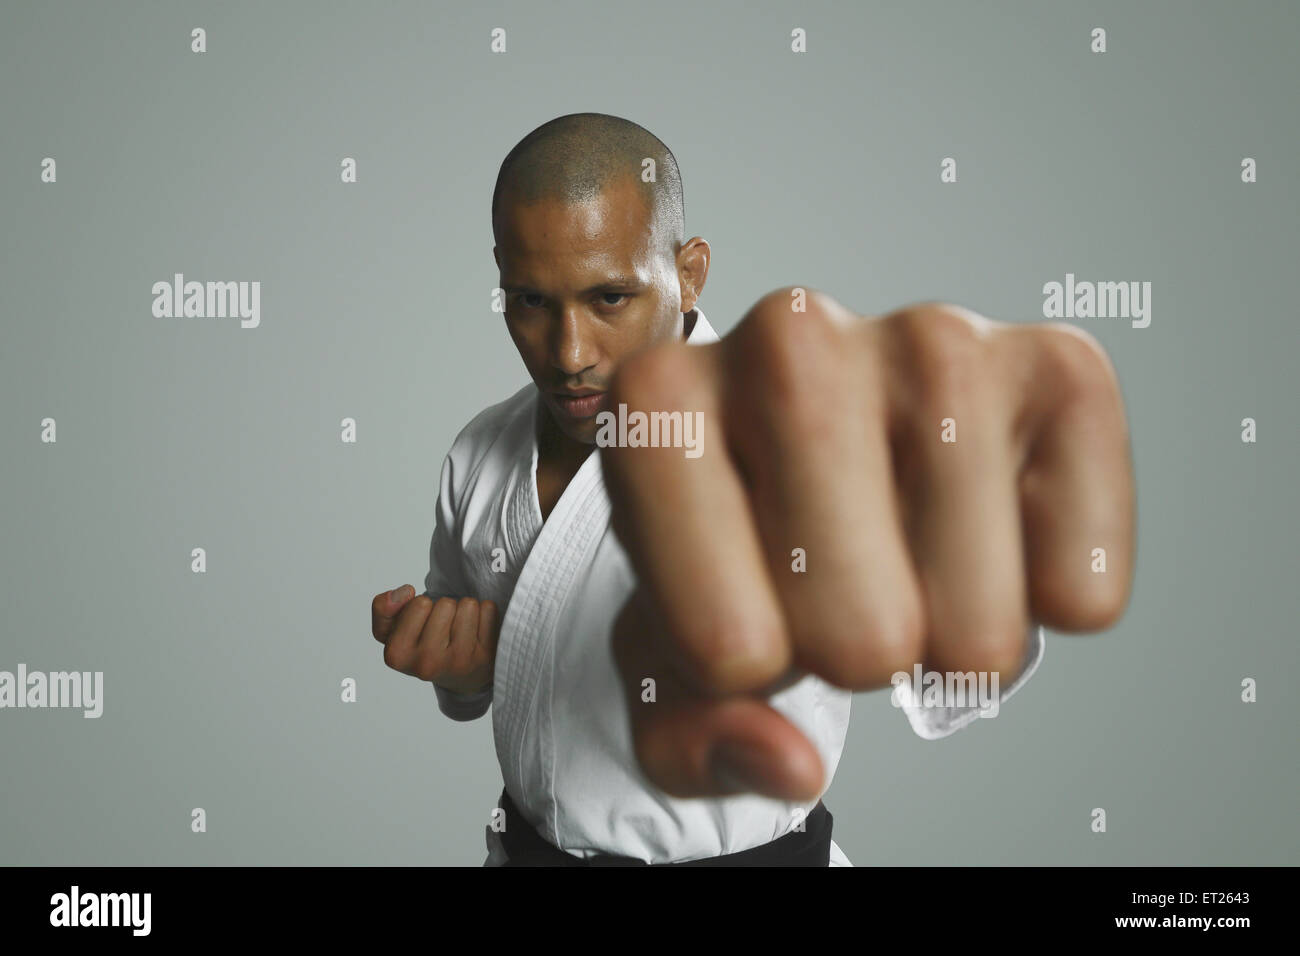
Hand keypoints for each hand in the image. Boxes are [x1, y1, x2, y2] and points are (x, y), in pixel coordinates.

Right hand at [371, 587, 499, 695]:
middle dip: (445, 607)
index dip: (421, 605)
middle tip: (443, 627)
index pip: (419, 604)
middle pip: (446, 603)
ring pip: (468, 605)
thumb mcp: (391, 630)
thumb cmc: (422, 646)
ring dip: (465, 610)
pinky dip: (484, 614)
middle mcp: (428, 663)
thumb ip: (383, 607)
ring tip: (459, 629)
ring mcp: (460, 662)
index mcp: (398, 655)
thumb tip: (406, 592)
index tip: (422, 623)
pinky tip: (476, 632)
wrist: (459, 676)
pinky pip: (489, 610)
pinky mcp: (486, 657)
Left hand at [602, 288, 1134, 801]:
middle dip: (852, 657)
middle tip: (837, 584)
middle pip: (860, 638)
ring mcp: (931, 338)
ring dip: (949, 637)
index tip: (740, 603)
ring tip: (908, 553)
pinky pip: (1081, 590)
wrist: (818, 459)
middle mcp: (789, 337)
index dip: (744, 672)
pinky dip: (1046, 604)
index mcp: (660, 403)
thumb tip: (790, 765)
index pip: (725, 646)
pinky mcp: (1057, 366)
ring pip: (976, 628)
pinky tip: (990, 530)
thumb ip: (690, 736)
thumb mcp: (669, 665)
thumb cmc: (731, 557)